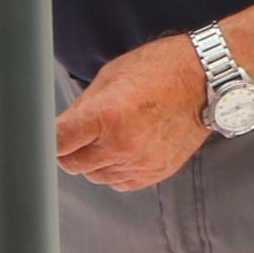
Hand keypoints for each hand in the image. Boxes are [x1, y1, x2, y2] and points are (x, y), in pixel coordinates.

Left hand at [53, 35, 209, 191]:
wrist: (206, 82)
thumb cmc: (159, 70)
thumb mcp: (110, 76)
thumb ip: (82, 107)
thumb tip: (60, 128)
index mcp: (106, 115)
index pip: (57, 142)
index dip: (47, 139)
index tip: (47, 136)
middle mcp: (121, 144)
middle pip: (72, 164)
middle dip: (68, 150)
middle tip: (77, 134)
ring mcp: (139, 162)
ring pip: (95, 176)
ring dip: (93, 161)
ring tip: (107, 136)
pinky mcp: (154, 173)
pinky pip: (118, 183)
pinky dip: (114, 170)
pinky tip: (123, 147)